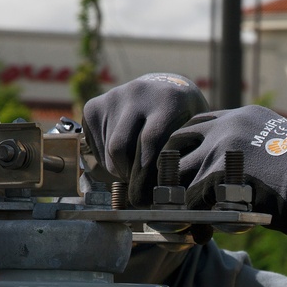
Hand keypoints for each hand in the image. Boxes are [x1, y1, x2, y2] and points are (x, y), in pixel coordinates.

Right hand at [82, 73, 208, 206]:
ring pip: (108, 151)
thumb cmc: (184, 121)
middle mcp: (137, 93)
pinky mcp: (94, 106)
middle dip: (130, 175)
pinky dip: (107, 160)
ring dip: (120, 170)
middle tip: (140, 190)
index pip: (148, 142)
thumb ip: (182, 156)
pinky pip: (96, 146)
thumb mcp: (192, 133)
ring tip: (134, 171)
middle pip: (120, 148)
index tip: (150, 195)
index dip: (146, 173)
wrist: (165, 90)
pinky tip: (122, 157)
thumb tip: (167, 195)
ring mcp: (113, 97)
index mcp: (167, 100)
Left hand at [166, 106, 286, 234]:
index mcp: (246, 116)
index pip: (198, 124)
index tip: (189, 171)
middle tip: (178, 198)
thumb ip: (257, 153)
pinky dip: (193, 221)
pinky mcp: (218, 173)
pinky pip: (190, 200)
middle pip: (178, 142)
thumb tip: (242, 178)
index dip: (188, 149)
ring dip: (182, 201)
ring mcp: (221, 147)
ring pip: (180, 175)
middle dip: (173, 171)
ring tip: (192, 223)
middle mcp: (229, 125)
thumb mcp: (286, 151)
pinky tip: (204, 234)